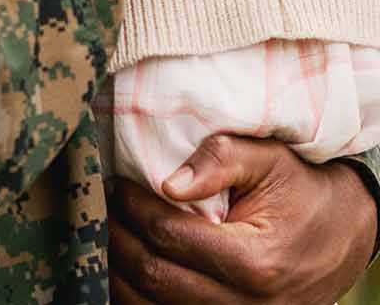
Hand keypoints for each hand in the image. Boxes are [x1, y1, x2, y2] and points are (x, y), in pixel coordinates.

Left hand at [109, 134, 377, 302]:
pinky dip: (144, 299)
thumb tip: (169, 182)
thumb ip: (219, 160)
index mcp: (256, 262)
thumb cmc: (302, 189)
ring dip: (124, 274)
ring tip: (113, 236)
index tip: (118, 185)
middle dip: (120, 239)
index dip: (135, 209)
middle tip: (107, 208)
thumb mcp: (268, 160)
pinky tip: (130, 272)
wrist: (345, 233)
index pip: (171, 237)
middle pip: (158, 278)